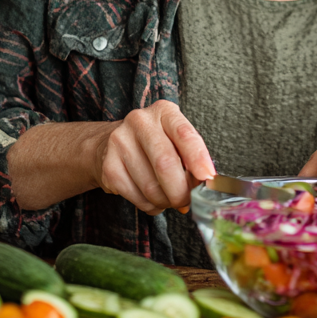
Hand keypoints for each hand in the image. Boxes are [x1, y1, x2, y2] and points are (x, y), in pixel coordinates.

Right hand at [94, 100, 215, 214]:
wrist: (109, 143)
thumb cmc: (153, 143)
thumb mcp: (174, 139)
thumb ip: (191, 157)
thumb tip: (204, 184)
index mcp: (163, 111)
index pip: (184, 134)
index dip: (199, 158)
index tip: (208, 177)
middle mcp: (140, 122)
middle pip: (165, 164)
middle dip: (181, 190)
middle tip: (187, 200)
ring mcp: (120, 142)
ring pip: (151, 186)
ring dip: (165, 201)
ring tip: (168, 199)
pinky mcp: (108, 166)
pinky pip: (137, 197)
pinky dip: (151, 206)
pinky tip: (152, 199)